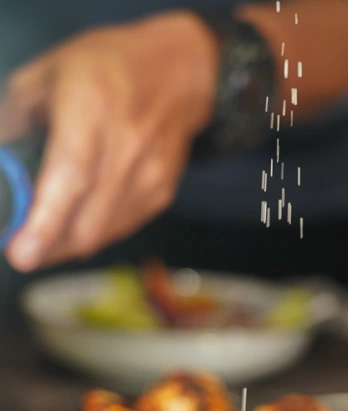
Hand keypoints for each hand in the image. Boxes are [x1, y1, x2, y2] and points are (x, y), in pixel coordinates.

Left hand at [0, 12, 219, 270]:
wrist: (179, 73)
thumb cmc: (109, 67)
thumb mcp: (47, 73)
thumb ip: (12, 120)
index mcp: (91, 106)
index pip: (70, 176)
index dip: (44, 222)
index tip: (21, 254)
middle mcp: (125, 145)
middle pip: (85, 223)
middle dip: (46, 248)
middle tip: (21, 247)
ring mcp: (149, 175)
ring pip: (101, 235)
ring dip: (67, 244)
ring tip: (47, 232)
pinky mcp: (161, 193)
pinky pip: (119, 229)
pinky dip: (93, 232)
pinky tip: (80, 216)